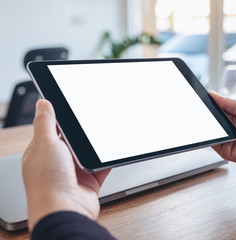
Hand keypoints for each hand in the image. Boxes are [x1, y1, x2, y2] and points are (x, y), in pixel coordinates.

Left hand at [22, 99, 110, 230]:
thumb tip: (43, 103)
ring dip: (95, 147)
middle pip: (74, 141)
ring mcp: (74, 172)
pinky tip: (111, 153)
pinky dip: (106, 160)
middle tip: (93, 122)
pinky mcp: (90, 181)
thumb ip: (45, 122)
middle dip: (83, 134)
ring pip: (88, 152)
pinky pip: (101, 166)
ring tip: (104, 136)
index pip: (53, 129)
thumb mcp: (44, 143)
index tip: (76, 108)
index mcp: (42, 151)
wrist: (65, 209)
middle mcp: (58, 161)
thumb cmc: (47, 181)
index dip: (64, 119)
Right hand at [210, 92, 235, 183]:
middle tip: (203, 107)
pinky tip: (214, 130)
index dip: (209, 103)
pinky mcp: (226, 151)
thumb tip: (213, 94)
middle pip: (212, 119)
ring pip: (211, 131)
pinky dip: (211, 137)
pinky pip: (214, 143)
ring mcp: (227, 139)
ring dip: (208, 125)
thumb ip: (230, 103)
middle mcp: (229, 127)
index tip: (202, 97)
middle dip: (207, 113)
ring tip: (209, 118)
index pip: (217, 107)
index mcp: (235, 115)